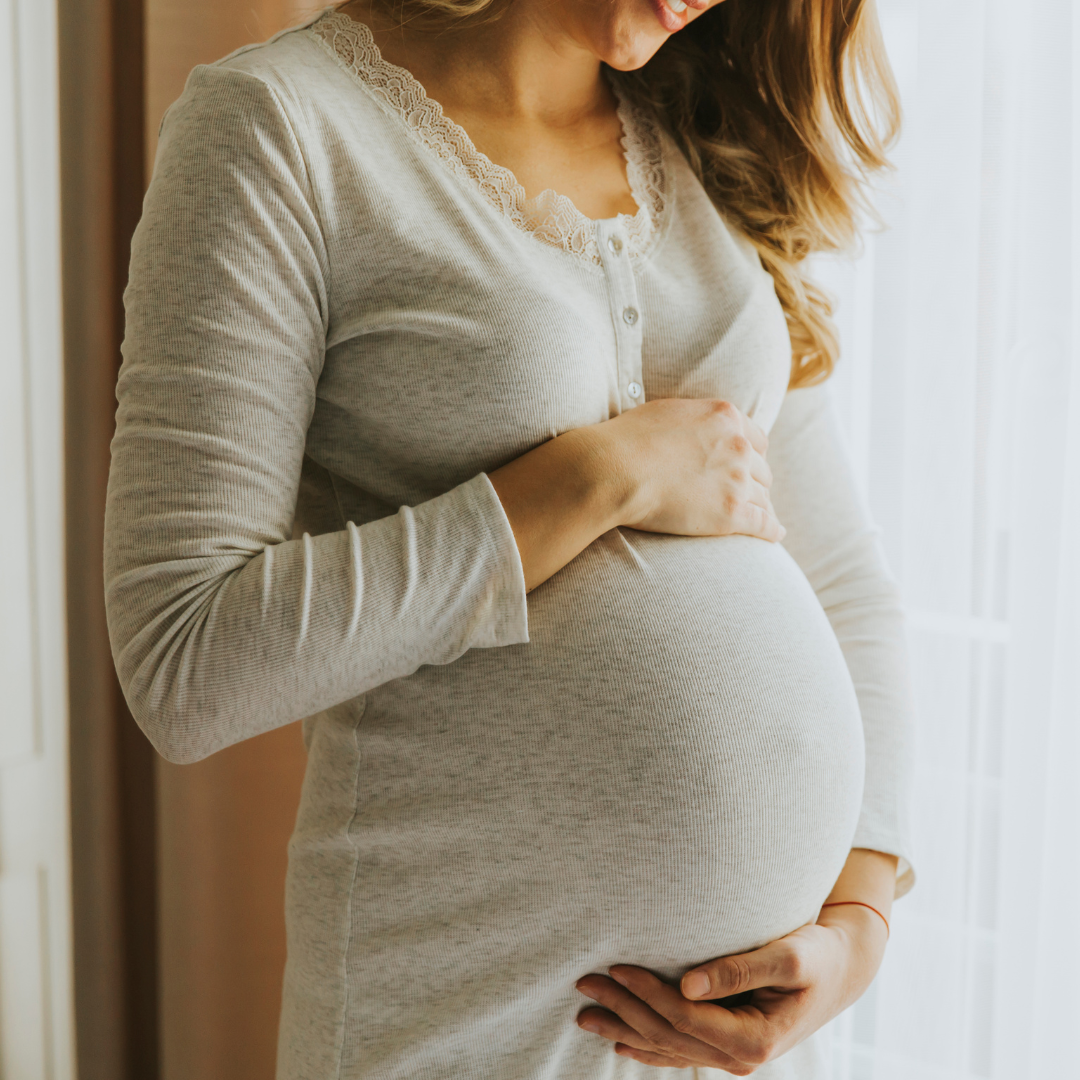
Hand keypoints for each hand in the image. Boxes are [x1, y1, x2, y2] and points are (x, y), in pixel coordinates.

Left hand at [574, 906, 887, 1073]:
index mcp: (755, 1038)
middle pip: (668, 1036)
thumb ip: (739, 968)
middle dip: (624, 1011)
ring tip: (585, 1014)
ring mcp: (733, 1055)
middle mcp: (740, 1056)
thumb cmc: (817, 953)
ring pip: (668, 1047)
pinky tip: (621, 1044)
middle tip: (584, 985)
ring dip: (625, 1029)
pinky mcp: (728, 1044)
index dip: (647, 994)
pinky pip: (680, 1051)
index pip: (685, 1018)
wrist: (842, 969)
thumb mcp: (788, 955)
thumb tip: (687, 982)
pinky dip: (647, 1047)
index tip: (615, 968)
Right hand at [600, 398, 782, 541]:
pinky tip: (775, 535)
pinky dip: (771, 530)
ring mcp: (737, 481)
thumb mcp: (669, 412)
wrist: (615, 469)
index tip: (746, 467)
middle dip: (754, 482)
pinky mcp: (730, 514)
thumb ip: (695, 420)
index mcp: (726, 417)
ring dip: (761, 507)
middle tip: (745, 494)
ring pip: (763, 497)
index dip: (752, 455)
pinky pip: (763, 524)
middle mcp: (738, 446)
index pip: (756, 439)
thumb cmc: (628, 439)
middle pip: (761, 469)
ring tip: (760, 518)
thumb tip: (697, 427)